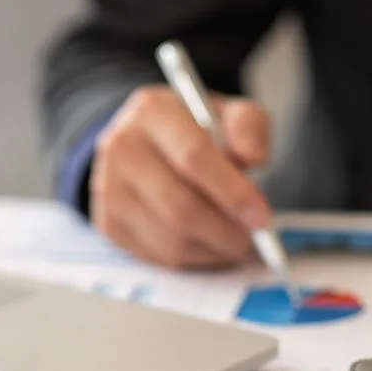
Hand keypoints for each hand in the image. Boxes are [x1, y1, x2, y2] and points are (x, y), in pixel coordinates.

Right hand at [90, 85, 272, 268]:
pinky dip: (195, 259)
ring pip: (170, 237)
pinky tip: (213, 246)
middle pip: (180, 205)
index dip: (232, 192)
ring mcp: (109, 188)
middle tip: (255, 240)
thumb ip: (249, 127)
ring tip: (238, 243)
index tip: (261, 216)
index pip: (193, 156)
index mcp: (152, 111)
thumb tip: (254, 158)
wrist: (151, 144)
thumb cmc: (197, 130)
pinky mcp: (110, 223)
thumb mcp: (228, 114)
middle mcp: (122, 148)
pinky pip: (159, 255)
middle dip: (225, 231)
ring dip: (213, 249)